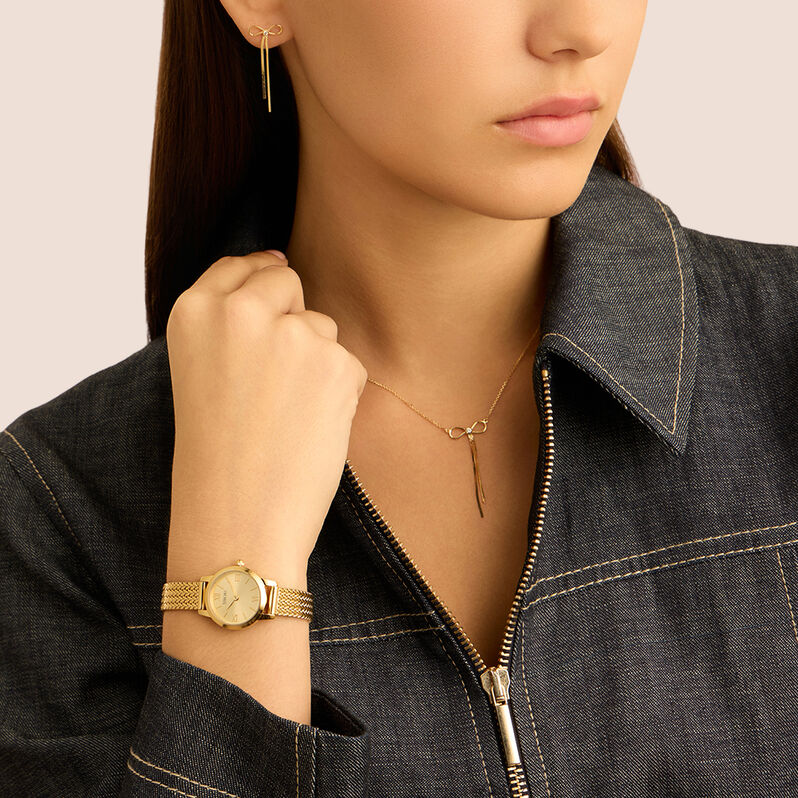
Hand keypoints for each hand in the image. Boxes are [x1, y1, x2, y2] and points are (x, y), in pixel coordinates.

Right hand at [164, 250, 367, 574]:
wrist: (238, 518)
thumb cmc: (216, 456)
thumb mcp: (199, 371)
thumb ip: (230, 324)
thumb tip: (282, 272)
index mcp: (194, 311)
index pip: (239, 267)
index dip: (260, 277)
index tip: (272, 286)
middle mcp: (241, 311)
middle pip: (287, 284)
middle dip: (292, 318)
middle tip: (274, 379)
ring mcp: (290, 334)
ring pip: (322, 327)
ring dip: (316, 361)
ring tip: (286, 415)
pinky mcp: (334, 362)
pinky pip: (349, 364)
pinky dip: (339, 392)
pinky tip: (312, 428)